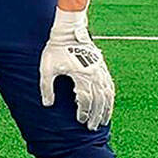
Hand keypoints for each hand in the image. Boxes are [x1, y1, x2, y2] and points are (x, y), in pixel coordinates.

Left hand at [39, 7, 114, 130]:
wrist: (68, 30)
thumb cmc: (56, 49)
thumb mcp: (47, 68)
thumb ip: (47, 87)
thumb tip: (48, 104)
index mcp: (81, 75)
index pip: (85, 99)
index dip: (83, 112)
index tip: (80, 120)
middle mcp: (94, 74)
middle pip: (99, 100)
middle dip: (96, 115)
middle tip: (92, 127)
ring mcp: (100, 70)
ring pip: (108, 94)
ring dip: (106, 109)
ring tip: (103, 120)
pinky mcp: (102, 66)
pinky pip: (110, 85)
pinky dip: (110, 97)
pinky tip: (108, 104)